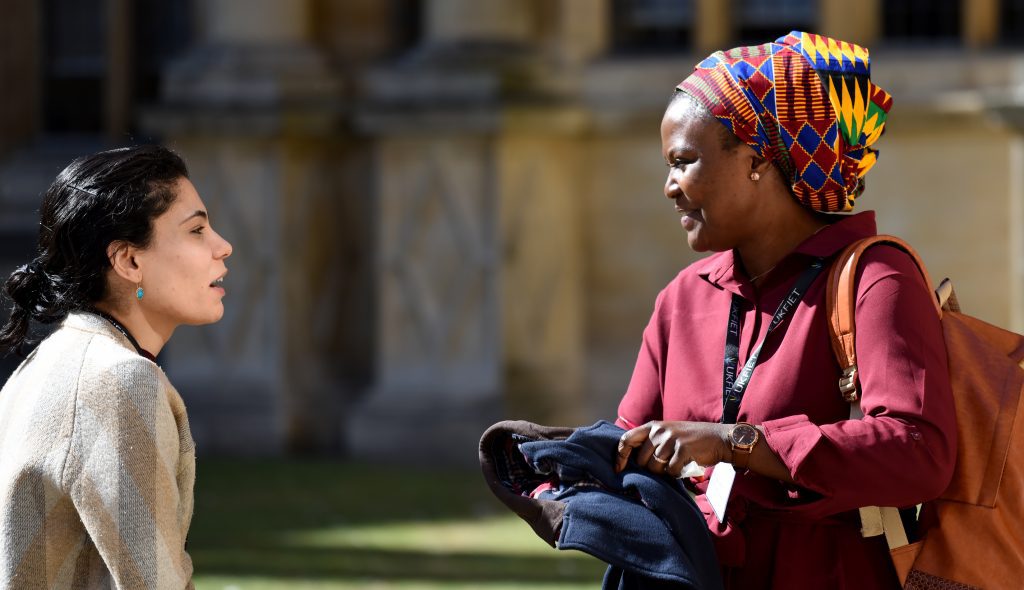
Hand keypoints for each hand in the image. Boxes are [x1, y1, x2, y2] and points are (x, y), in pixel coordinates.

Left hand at [615, 421, 731, 477]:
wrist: (718, 438)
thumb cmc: (690, 440)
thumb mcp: (668, 434)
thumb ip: (651, 442)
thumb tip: (632, 462)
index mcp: (653, 425)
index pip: (627, 439)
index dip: (620, 456)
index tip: (618, 469)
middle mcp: (660, 430)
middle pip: (641, 460)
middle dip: (650, 469)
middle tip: (664, 467)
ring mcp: (671, 439)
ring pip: (655, 467)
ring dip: (664, 472)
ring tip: (675, 464)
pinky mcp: (683, 449)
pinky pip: (671, 471)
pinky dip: (677, 474)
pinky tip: (685, 466)